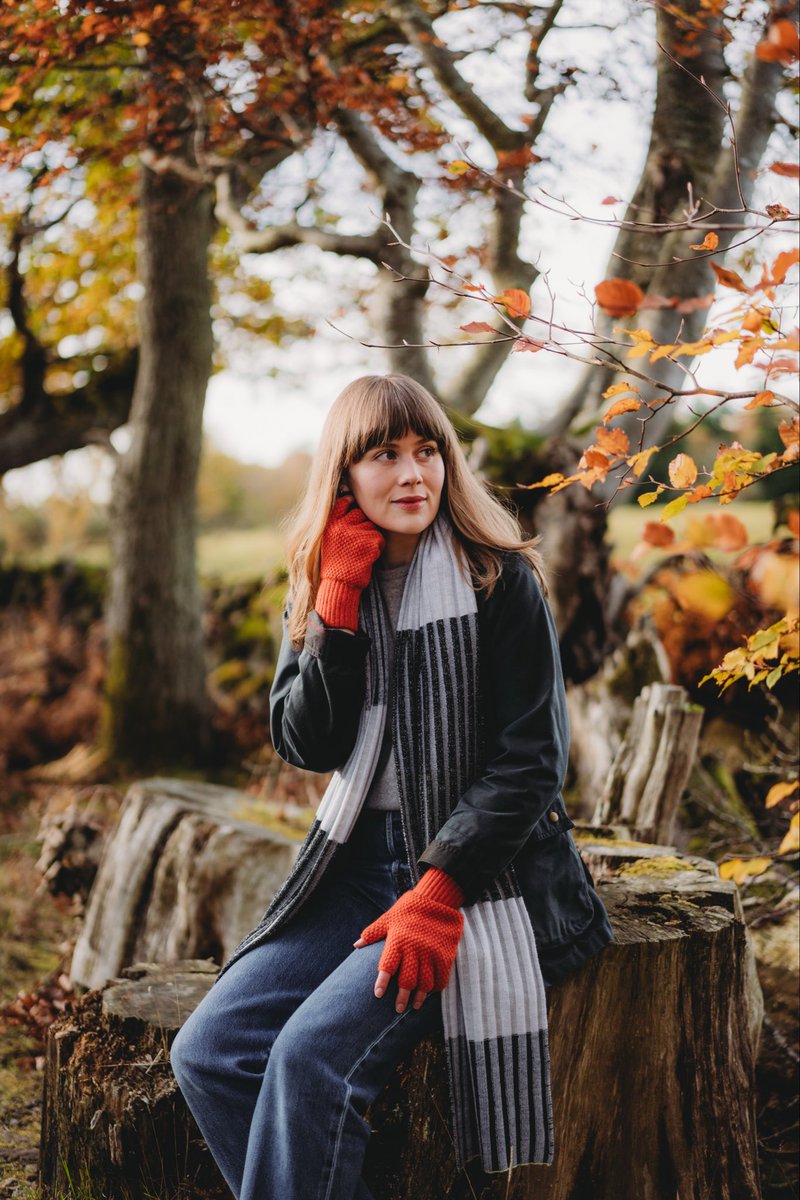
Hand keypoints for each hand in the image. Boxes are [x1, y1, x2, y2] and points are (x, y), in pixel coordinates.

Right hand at [315, 496, 384, 630]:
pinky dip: (377, 548)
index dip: (350, 505)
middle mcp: (341, 525)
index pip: (344, 502)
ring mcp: (356, 533)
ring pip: (371, 526)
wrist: (338, 585)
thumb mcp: (329, 538)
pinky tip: (366, 558)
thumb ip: (337, 520)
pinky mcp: (369, 541)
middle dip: (362, 526)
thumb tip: (349, 496)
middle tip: (355, 544)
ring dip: (370, 538)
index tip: (352, 510)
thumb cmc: (335, 563)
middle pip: (361, 514)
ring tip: (359, 552)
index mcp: (330, 523)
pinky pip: (379, 538)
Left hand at [353, 867, 464, 1013]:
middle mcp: (413, 949)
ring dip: (419, 997)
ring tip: (414, 1005)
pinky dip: (436, 987)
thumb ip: (373, 933)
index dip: (382, 982)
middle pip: (406, 980)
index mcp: (397, 940)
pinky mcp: (445, 954)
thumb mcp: (389, 917)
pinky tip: (431, 991)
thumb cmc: (410, 908)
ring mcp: (430, 953)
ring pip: (424, 983)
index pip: (387, 966)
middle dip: (401, 997)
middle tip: (398, 1008)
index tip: (378, 995)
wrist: (438, 899)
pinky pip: (441, 977)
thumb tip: (356, 945)